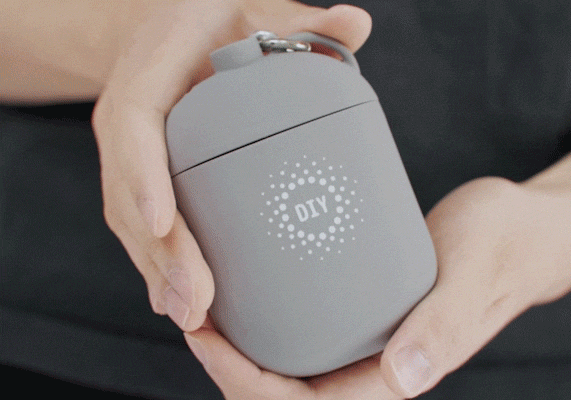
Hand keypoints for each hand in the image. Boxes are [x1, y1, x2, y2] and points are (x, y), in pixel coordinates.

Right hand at [91, 0, 371, 331]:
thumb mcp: (252, 7)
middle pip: (127, 191)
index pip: (133, 124)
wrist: (167, 25)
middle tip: (195, 303)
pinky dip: (156, 263)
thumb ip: (302, 23)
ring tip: (191, 316)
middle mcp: (128, 115)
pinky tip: (177, 301)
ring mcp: (129, 149)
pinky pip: (138, 222)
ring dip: (156, 271)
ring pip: (128, 218)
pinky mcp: (139, 173)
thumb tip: (359, 23)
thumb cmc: (209, 18)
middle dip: (159, 252)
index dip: (143, 175)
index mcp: (147, 71)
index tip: (163, 223)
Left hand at [185, 132, 570, 397]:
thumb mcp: (476, 275)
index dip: (245, 382)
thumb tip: (405, 378)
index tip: (205, 337)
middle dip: (228, 364)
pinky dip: (268, 311)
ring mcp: (364, 335)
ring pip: (288, 358)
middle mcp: (373, 361)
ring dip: (241, 340)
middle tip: (191, 315)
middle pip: (282, 387)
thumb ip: (446, 324)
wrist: (516, 227)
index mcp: (396, 373)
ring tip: (206, 301)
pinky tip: (247, 278)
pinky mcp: (360, 306)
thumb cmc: (505, 247)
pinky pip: (305, 323)